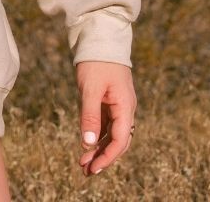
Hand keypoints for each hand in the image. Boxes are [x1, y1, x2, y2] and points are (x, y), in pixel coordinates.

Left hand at [75, 60, 136, 176]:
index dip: (108, 157)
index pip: (120, 139)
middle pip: (116, 140)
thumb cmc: (96, 62)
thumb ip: (89, 115)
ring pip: (110, 133)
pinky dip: (95, 135)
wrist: (100, 37)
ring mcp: (117, 105)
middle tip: (86, 171)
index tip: (94, 168)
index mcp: (126, 106)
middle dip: (102, 156)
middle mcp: (125, 108)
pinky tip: (86, 144)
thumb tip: (87, 143)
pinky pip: (104, 123)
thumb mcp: (90, 89)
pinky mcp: (108, 100)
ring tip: (83, 163)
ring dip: (97, 148)